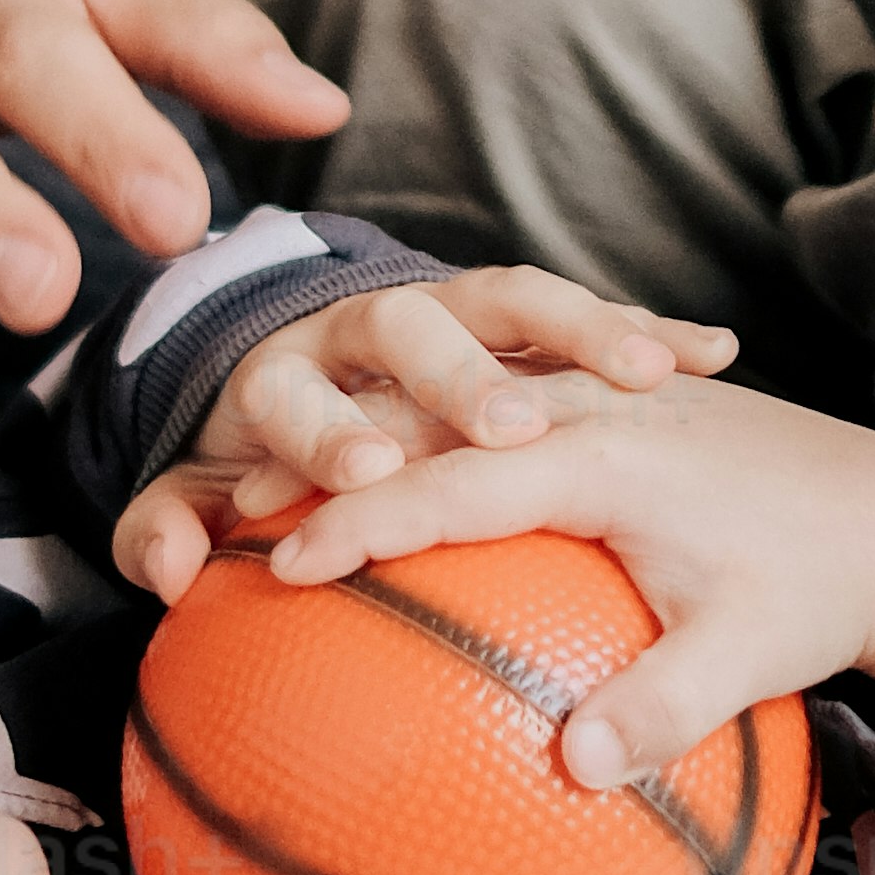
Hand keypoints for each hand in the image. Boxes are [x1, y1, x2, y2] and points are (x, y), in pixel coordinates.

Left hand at [109, 265, 738, 607]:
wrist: (296, 399)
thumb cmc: (259, 470)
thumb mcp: (201, 500)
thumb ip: (162, 532)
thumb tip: (167, 573)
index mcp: (295, 362)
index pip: (300, 389)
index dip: (324, 432)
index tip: (360, 480)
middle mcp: (381, 326)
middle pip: (429, 320)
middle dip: (467, 366)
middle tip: (513, 424)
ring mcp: (466, 319)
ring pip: (529, 301)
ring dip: (586, 324)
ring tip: (654, 360)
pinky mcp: (530, 330)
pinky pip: (598, 321)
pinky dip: (650, 328)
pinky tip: (712, 351)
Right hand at [243, 375, 874, 788]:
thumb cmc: (811, 587)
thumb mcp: (754, 654)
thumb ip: (665, 706)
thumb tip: (577, 768)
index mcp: (609, 455)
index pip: (460, 480)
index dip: (370, 516)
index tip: (291, 558)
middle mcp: (582, 408)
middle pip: (423, 422)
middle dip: (324, 459)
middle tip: (233, 514)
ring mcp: (579, 400)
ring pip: (437, 408)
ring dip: (354, 444)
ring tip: (268, 494)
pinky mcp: (586, 410)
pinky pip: (474, 418)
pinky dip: (407, 447)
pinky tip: (356, 493)